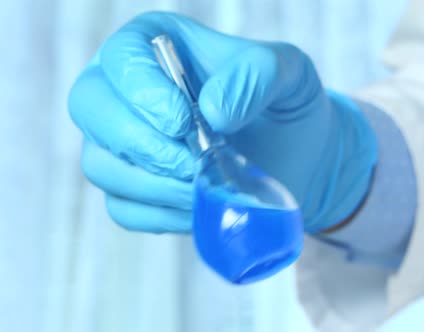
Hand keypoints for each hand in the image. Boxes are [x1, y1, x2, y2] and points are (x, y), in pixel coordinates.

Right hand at [69, 11, 376, 233]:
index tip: (184, 121)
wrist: (295, 155)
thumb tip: (212, 111)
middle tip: (191, 162)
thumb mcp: (289, 73)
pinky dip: (161, 213)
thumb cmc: (284, 103)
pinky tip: (199, 205)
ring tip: (205, 185)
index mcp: (157, 46)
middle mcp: (128, 91)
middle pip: (90, 109)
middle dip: (140, 143)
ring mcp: (124, 143)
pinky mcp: (134, 189)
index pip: (121, 57)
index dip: (143, 91)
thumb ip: (255, 76)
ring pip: (100, 165)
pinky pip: (123, 208)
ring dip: (153, 184)